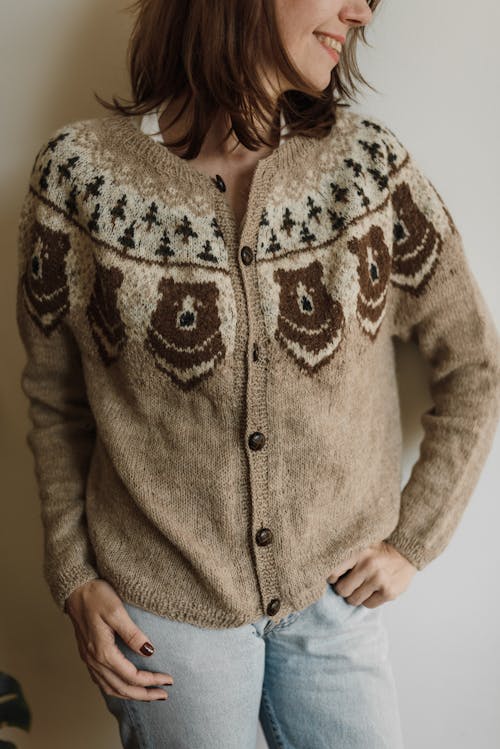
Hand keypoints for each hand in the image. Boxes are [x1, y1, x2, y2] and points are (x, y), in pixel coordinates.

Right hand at [65, 579, 173, 700]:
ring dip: (131, 694)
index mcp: (103, 651)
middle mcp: (94, 660)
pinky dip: (117, 688)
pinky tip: (126, 685)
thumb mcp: (117, 611)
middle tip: (163, 695)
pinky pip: (102, 681)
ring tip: (148, 694)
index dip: (151, 681)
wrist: (75, 588)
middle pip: (121, 688)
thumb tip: (149, 652)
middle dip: (144, 694)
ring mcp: (89, 659)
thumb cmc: (96, 596)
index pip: (131, 676)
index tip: (168, 680)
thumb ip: (133, 634)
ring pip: (110, 688)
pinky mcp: (88, 654)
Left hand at [327, 541, 417, 607]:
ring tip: (362, 586)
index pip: (333, 572)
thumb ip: (347, 556)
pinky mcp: (388, 592)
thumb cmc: (379, 550)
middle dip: (343, 589)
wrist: (406, 552)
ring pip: (353, 600)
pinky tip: (373, 590)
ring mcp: (379, 580)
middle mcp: (368, 565)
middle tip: (349, 584)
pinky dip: (368, 600)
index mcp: (358, 552)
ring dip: (355, 596)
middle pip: (342, 590)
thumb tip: (326, 572)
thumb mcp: (362, 545)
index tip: (334, 578)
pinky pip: (367, 605)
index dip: (331, 578)